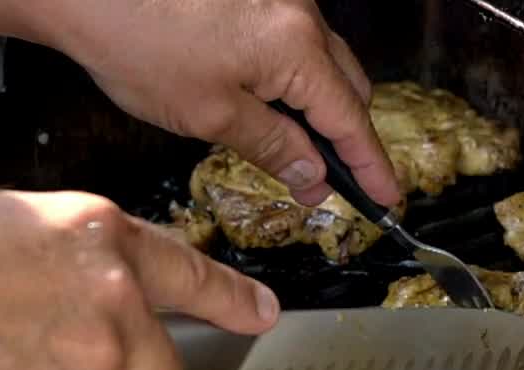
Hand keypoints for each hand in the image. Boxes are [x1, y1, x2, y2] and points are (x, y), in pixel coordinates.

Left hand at [33, 0, 401, 208]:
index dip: (371, 167)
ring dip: (313, 106)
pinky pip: (293, 42)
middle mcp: (300, 15)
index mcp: (297, 50)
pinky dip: (289, 77)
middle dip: (344, 137)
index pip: (352, 121)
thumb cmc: (136, 41)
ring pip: (321, 64)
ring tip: (286, 147)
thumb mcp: (211, 116)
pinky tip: (258, 102)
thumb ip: (274, 147)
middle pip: (348, 87)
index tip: (387, 197)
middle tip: (328, 183)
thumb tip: (312, 174)